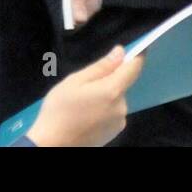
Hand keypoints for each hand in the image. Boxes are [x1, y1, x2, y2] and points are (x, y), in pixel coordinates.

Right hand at [27, 46, 144, 146]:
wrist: (52, 144)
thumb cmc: (60, 110)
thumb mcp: (75, 81)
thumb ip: (101, 67)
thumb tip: (120, 52)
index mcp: (113, 91)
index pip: (134, 68)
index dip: (137, 56)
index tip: (139, 47)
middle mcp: (122, 107)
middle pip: (122, 84)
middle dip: (108, 80)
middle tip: (85, 85)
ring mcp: (119, 122)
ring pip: (116, 99)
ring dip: (105, 96)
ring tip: (83, 103)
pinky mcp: (114, 133)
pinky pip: (113, 112)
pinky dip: (104, 109)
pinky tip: (86, 115)